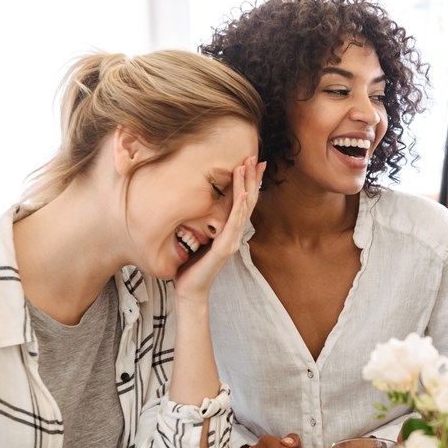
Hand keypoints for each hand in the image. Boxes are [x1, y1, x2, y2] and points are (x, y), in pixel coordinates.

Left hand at [176, 156, 264, 299]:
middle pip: (248, 200)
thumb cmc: (192, 266)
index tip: (254, 163)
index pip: (243, 201)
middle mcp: (235, 233)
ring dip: (246, 186)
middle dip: (252, 178)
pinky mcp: (224, 248)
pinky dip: (240, 208)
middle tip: (256, 157)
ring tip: (248, 166)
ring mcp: (232, 240)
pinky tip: (243, 194)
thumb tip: (200, 204)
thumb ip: (205, 223)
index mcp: (230, 230)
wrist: (190, 290)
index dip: (250, 182)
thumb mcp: (199, 238)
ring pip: (243, 208)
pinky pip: (234, 224)